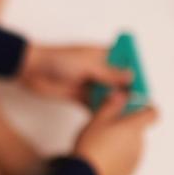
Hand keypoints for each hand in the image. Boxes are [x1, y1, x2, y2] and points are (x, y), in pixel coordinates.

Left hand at [16, 42, 134, 105]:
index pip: (124, 61)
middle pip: (117, 81)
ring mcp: (87, 82)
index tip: (144, 86)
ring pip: (106, 94)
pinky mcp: (77, 95)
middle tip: (138, 106)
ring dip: (114, 103)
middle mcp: (96, 68)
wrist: (29, 70)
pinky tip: (109, 120)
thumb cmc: (56, 59)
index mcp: (100, 54)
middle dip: (126, 92)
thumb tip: (130, 75)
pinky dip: (100, 111)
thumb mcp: (86, 65)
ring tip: (126, 115)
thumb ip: (109, 73)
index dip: (134, 73)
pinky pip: (93, 104)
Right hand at [72, 90, 159, 174]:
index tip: (135, 105)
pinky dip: (117, 156)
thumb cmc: (92, 148)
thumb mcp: (97, 119)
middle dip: (125, 125)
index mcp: (134, 128)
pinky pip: (126, 159)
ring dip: (120, 141)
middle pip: (138, 129)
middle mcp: (139, 144)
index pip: (153, 113)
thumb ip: (112, 105)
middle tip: (106, 124)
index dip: (146, 107)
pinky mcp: (128, 173)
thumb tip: (121, 95)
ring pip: (131, 144)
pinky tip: (101, 156)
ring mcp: (135, 160)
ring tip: (100, 143)